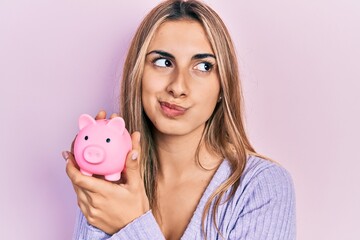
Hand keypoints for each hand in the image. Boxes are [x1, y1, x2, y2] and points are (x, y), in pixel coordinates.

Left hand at [63, 111, 148, 234]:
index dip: (71, 166)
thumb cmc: (136, 208)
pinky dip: (82, 191)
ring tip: (80, 169)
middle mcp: (94, 202)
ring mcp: (90, 211)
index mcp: (103, 192)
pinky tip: (88, 186)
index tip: (69, 156)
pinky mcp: (90, 217)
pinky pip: (81, 201)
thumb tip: (133, 150)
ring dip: (77, 180)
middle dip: (73, 169)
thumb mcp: (136, 185)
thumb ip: (133, 167)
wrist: (134, 229)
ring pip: (77, 192)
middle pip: (75, 183)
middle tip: (73, 156)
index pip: (79, 178)